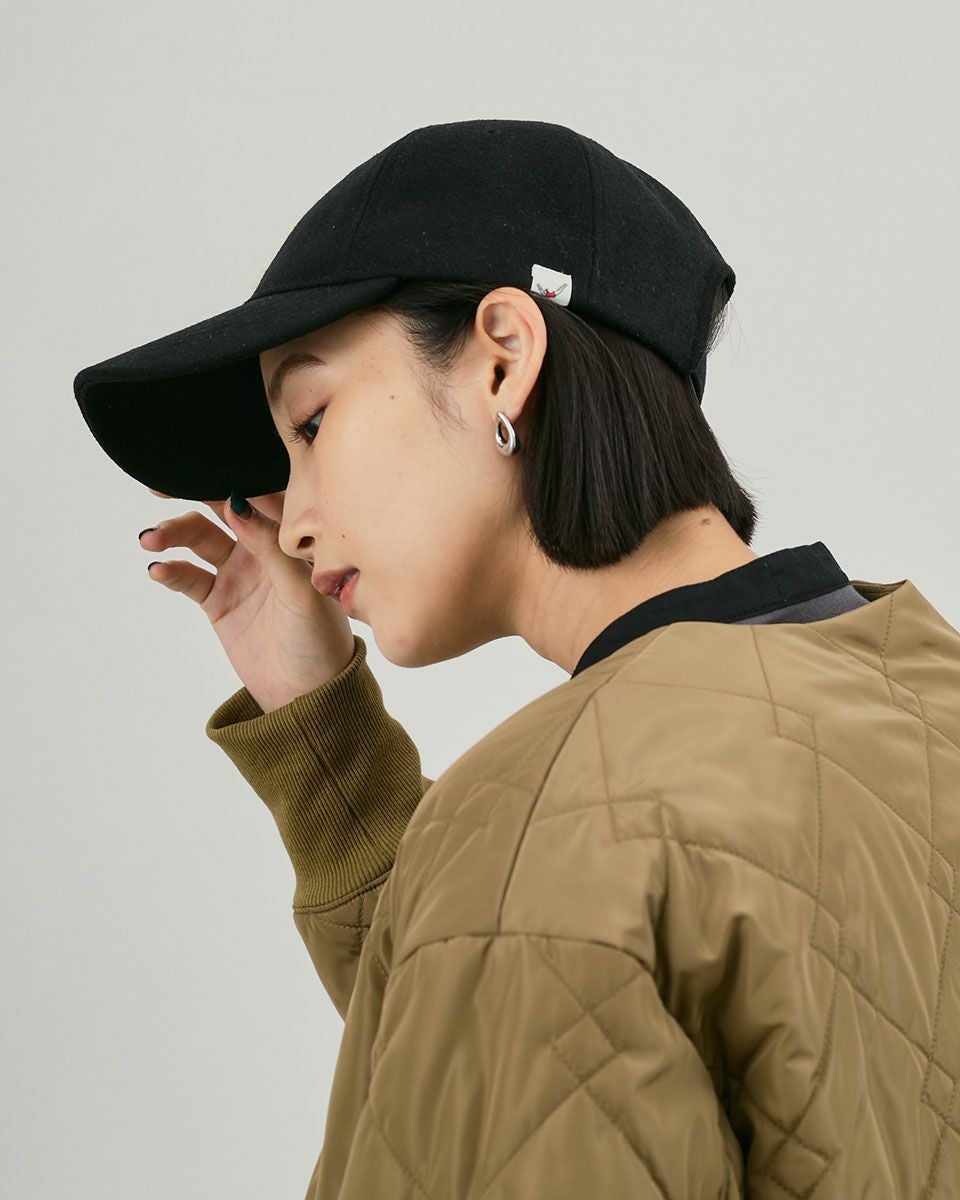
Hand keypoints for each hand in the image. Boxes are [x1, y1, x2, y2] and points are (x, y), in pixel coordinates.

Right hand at [139, 488, 355, 711]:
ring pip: (198, 537)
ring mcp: (239, 571)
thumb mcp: (300, 591)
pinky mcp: (218, 600)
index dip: (229, 474)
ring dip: (173, 533)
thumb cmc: (321, 641)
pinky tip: (159, 569)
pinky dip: (171, 569)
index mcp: (291, 537)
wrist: (308, 695)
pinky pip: (188, 576)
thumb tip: (237, 504)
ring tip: (152, 539)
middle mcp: (263, 547)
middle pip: (221, 506)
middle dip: (191, 491)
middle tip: (159, 484)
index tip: (198, 464)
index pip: (259, 492)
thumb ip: (270, 547)